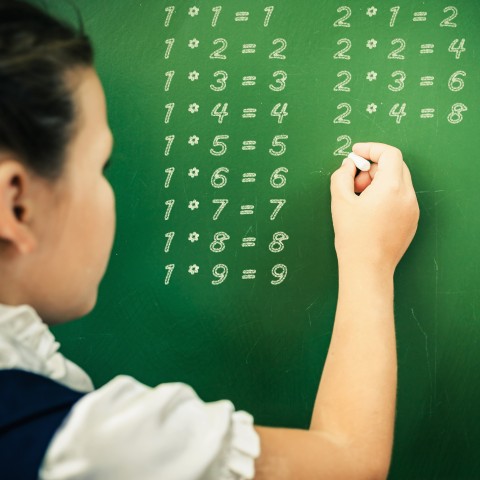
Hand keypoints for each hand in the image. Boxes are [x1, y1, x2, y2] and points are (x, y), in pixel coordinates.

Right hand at [330, 142, 419, 273]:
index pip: (390, 153)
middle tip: (354, 183)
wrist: (367, 268)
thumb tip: (348, 165)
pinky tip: (370, 212)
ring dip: (379, 182)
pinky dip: (386, 195)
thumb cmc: (353, 237)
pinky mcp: (412, 220)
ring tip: (361, 201)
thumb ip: (342, 175)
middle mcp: (407, 196)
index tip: (356, 152)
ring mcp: (413, 209)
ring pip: (398, 182)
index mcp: (392, 187)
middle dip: (372, 168)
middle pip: (395, 166)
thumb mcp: (340, 201)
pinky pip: (401, 197)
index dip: (371, 149)